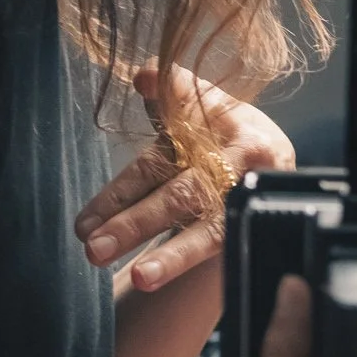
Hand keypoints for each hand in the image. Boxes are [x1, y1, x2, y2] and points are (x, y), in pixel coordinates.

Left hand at [76, 64, 293, 292]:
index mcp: (222, 123)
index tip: (84, 224)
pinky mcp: (264, 221)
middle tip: (93, 249)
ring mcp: (255, 194)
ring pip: (211, 229)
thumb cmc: (219, 128)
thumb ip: (169, 89)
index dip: (121, 192)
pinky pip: (231, 248)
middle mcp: (240, 160)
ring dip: (174, 256)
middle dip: (136, 224)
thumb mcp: (197, 101)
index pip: (160, 160)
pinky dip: (198, 265)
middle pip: (182, 195)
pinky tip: (168, 282)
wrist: (273, 155)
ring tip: (140, 279)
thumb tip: (143, 75)